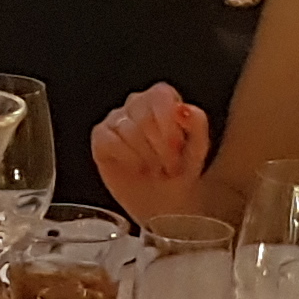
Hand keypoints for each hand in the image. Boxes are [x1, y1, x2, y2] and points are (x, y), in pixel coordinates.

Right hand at [89, 86, 212, 220]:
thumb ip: (197, 123)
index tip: (177, 148)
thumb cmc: (180, 173)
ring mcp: (116, 119)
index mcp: (162, 100)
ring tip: (154, 169)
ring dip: (145, 155)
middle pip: (144, 114)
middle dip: (160, 146)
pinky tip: (136, 168)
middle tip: (169, 166)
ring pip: (127, 129)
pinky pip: (109, 140)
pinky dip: (126, 158)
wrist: (164, 203)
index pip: (160, 95)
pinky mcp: (100, 137)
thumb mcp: (198, 149)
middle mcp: (137, 104)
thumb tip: (184, 109)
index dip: (168, 123)